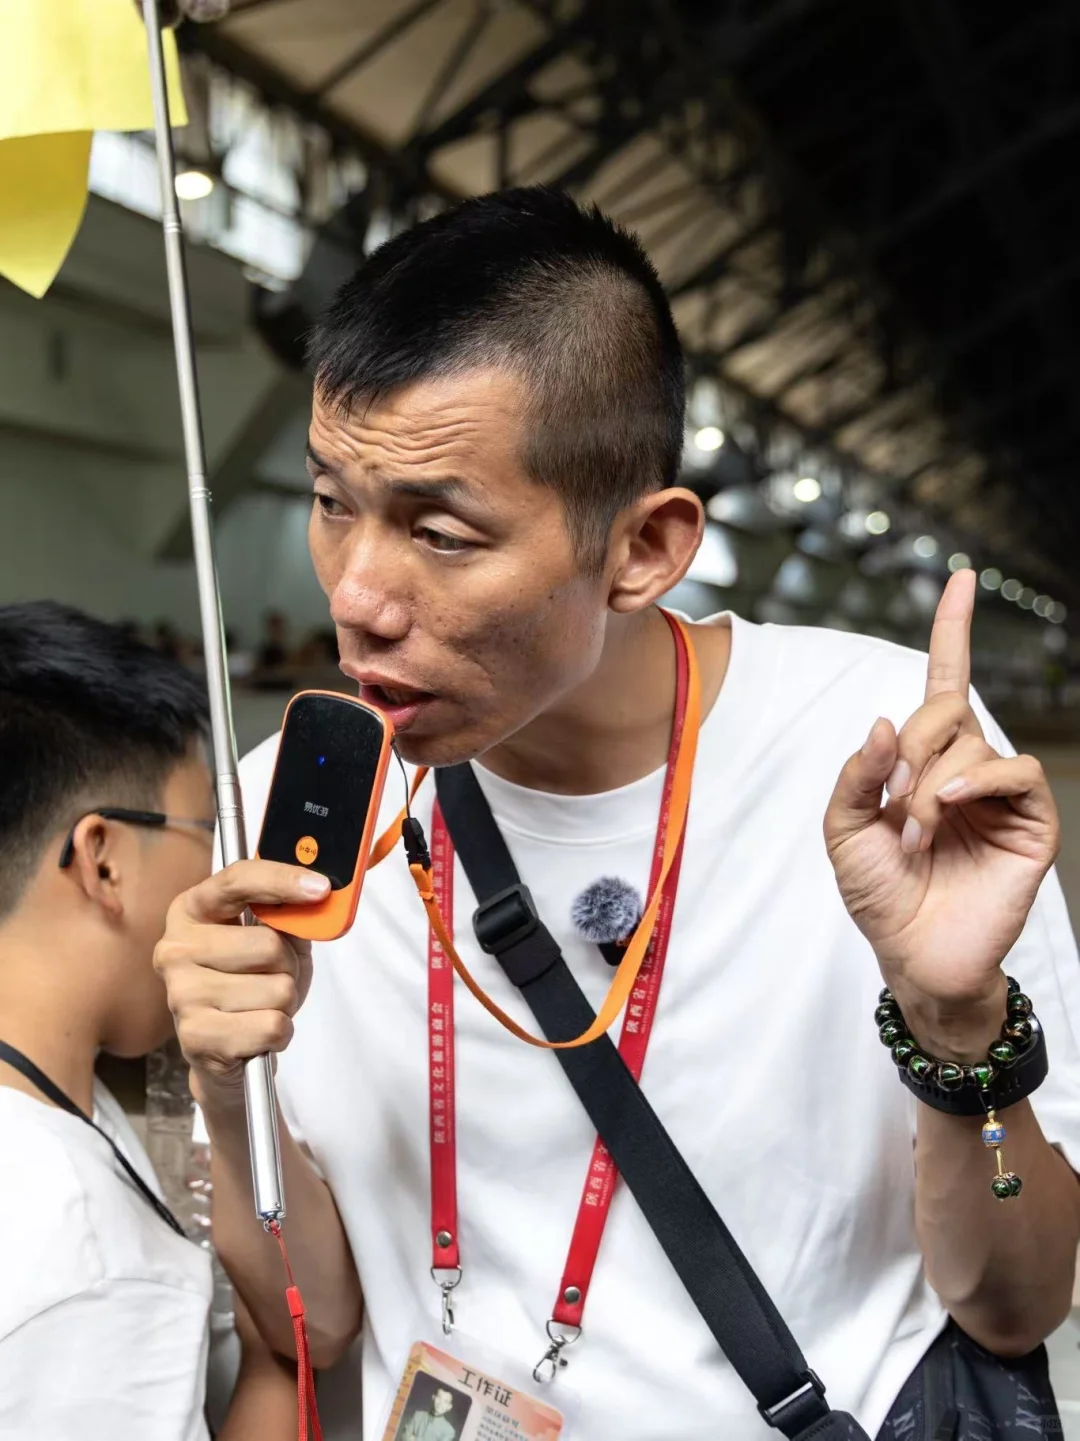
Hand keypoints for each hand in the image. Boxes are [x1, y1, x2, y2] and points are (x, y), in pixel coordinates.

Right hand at [154, 861, 329, 1108]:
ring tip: (262, 1006)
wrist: (226, 1048)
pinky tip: (256, 1032)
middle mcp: (176, 949)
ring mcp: (181, 994)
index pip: (237, 881)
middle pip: (269, 944)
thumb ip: (291, 914)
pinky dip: (279, 1032)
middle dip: (289, 965)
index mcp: (191, 911)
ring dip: (285, 1002)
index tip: (320, 887)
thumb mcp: (274, 938)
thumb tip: (320, 895)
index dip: (281, 880)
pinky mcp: (196, 1037)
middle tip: (275, 976)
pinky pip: (271, 1026)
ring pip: (277, 990)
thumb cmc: (250, 982)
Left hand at [823, 569, 1059, 1056]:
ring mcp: (1000, 792)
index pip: (944, 681)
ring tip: (918, 833)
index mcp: (924, 760)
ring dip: (931, 781)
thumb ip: (856, 772)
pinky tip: (948, 807)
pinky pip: (1014, 769)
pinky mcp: (1031, 820)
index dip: (952, 630)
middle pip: (944, 710)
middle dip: (908, 749)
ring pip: (972, 740)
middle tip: (894, 803)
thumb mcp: (843, 830)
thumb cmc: (879, 894)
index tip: (959, 578)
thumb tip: (883, 718)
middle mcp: (966, 766)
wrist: (913, 955)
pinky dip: (976, 779)